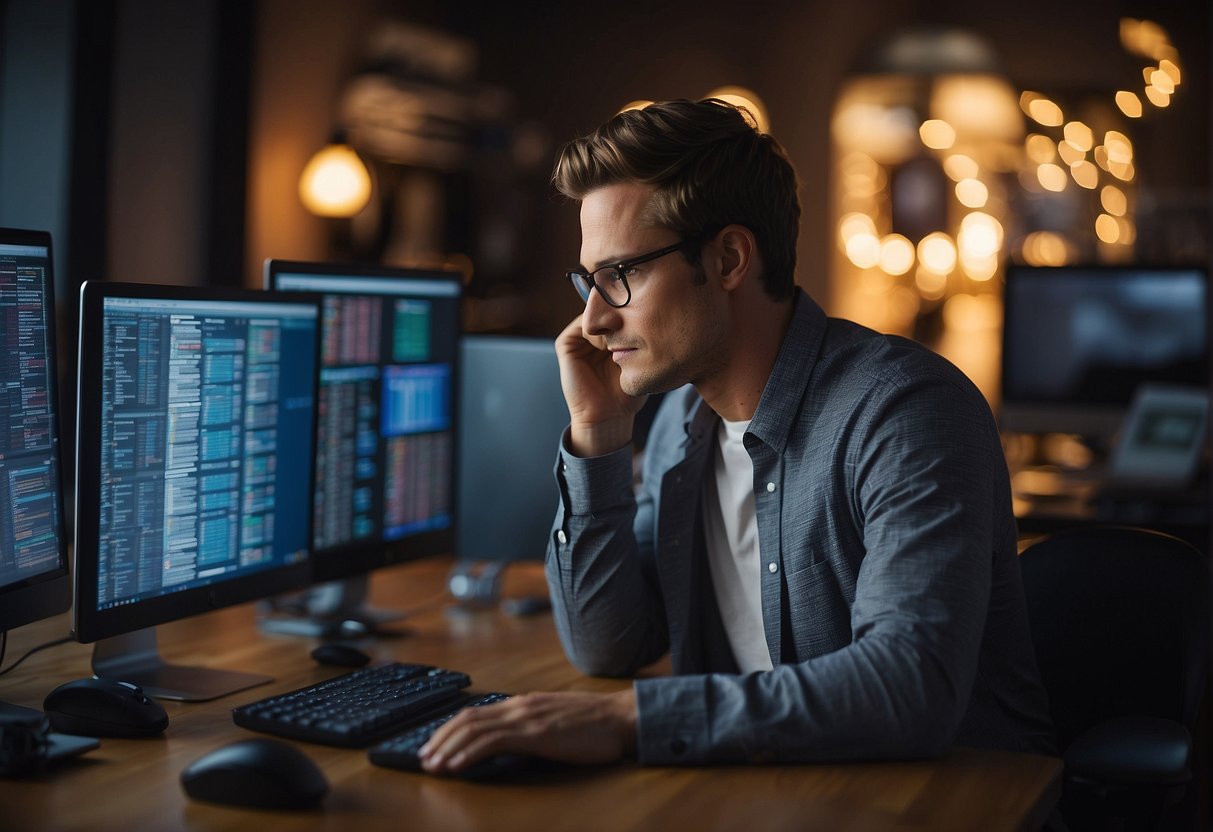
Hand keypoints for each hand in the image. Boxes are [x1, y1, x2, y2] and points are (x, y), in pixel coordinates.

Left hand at [418, 689, 636, 774]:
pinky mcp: (534, 734)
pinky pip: (492, 742)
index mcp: (523, 703)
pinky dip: (469, 753)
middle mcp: (519, 706)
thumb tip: (513, 740)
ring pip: (473, 729)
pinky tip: (456, 766)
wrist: (621, 718)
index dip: (450, 729)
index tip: (435, 745)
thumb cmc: (596, 724)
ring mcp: (526, 718)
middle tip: (423, 758)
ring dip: (447, 748)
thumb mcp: (556, 720)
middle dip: (440, 739)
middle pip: (467, 719)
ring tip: (432, 765)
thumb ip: (533, 725)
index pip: (476, 713)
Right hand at [555, 315, 646, 456]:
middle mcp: (592, 336)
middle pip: (604, 310)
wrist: (609, 416)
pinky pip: (581, 326)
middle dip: (619, 313)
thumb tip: (649, 315)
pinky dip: (595, 331)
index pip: (617, 312)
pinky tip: (608, 347)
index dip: (630, 310)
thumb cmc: (626, 393)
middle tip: (634, 322)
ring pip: (594, 316)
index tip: (644, 316)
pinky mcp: (565, 345)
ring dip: (608, 322)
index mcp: (609, 338)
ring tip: (621, 338)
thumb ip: (641, 340)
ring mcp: (578, 339)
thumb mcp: (640, 362)